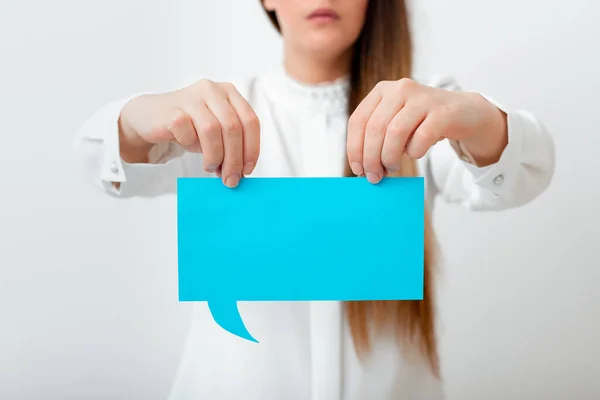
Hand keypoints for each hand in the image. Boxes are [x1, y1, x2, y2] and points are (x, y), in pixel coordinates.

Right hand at [119, 79, 260, 187]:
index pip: (250, 121)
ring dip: (214, 156)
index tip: (247, 170)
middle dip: (234, 159)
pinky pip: (188, 133)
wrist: (151, 117)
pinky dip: (191, 146)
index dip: (252, 149)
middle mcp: (212, 90)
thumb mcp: (217, 132)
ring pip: (212, 130)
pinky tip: (189, 146)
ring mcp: (192, 97)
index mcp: (229, 92)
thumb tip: (242, 173)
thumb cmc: (190, 126)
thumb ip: (232, 145)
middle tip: (230, 179)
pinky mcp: (173, 109)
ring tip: (210, 167)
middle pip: (233, 128)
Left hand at [346, 78, 506, 183]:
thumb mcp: (394, 124)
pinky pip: (420, 138)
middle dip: (371, 158)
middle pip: (375, 128)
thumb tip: (362, 168)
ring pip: (395, 133)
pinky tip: (415, 153)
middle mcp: (400, 89)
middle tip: (375, 176)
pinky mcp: (442, 112)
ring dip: (390, 157)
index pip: (358, 120)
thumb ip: (377, 139)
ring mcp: (422, 98)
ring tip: (392, 167)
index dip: (354, 148)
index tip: (358, 169)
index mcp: (382, 90)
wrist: (463, 114)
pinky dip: (414, 152)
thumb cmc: (422, 123)